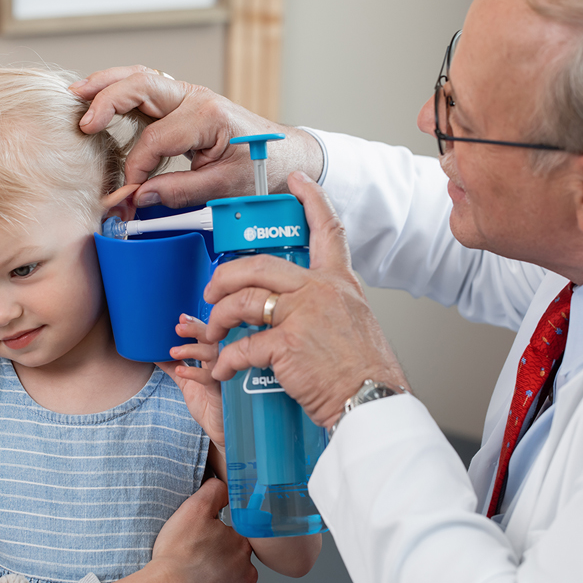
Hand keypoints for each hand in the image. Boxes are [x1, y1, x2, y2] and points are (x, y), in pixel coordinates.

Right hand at [69, 66, 322, 207]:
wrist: (287, 155)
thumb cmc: (263, 168)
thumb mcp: (224, 187)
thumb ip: (179, 192)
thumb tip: (138, 198)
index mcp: (207, 117)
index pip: (155, 140)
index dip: (135, 169)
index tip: (128, 194)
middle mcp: (196, 98)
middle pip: (141, 86)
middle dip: (107, 101)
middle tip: (84, 123)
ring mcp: (189, 96)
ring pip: (141, 78)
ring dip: (107, 85)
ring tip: (77, 96)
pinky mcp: (185, 102)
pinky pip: (147, 88)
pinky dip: (121, 90)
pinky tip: (101, 98)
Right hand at [150, 478, 256, 582]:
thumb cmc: (178, 555)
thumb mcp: (194, 509)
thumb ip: (215, 491)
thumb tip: (226, 486)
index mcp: (242, 542)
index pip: (239, 532)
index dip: (221, 534)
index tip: (207, 539)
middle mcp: (248, 568)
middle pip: (238, 556)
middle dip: (224, 554)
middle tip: (201, 556)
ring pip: (237, 577)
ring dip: (224, 574)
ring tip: (201, 572)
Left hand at [158, 314, 224, 445]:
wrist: (219, 429)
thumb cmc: (208, 403)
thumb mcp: (186, 382)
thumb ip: (173, 366)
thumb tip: (152, 353)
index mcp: (213, 357)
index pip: (207, 334)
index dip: (195, 324)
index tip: (181, 317)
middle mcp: (221, 362)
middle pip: (213, 338)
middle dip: (196, 329)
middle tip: (178, 327)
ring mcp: (224, 374)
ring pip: (213, 354)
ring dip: (192, 349)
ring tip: (173, 351)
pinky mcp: (222, 390)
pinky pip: (210, 378)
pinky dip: (194, 373)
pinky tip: (181, 370)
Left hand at [203, 172, 410, 428]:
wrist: (372, 401)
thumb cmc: (365, 371)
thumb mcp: (354, 322)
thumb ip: (327, 305)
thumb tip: (303, 305)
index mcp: (338, 283)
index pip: (328, 230)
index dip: (311, 200)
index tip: (297, 181)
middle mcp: (320, 291)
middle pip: (258, 265)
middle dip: (224, 277)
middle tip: (211, 291)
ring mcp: (302, 315)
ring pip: (242, 300)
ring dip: (218, 316)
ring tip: (213, 330)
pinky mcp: (287, 343)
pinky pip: (242, 344)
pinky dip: (225, 359)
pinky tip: (222, 368)